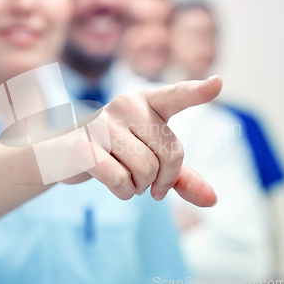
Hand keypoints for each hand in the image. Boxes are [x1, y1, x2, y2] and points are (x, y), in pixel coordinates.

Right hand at [82, 75, 221, 206]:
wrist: (65, 154)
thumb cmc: (115, 152)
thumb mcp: (151, 160)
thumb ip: (181, 176)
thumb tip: (212, 200)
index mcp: (147, 101)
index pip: (176, 95)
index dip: (197, 91)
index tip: (218, 83)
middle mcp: (126, 104)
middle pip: (171, 153)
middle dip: (164, 179)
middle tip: (149, 182)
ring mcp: (102, 122)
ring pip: (147, 170)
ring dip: (141, 187)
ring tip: (126, 178)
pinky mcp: (84, 145)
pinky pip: (121, 180)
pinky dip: (123, 192)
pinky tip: (112, 183)